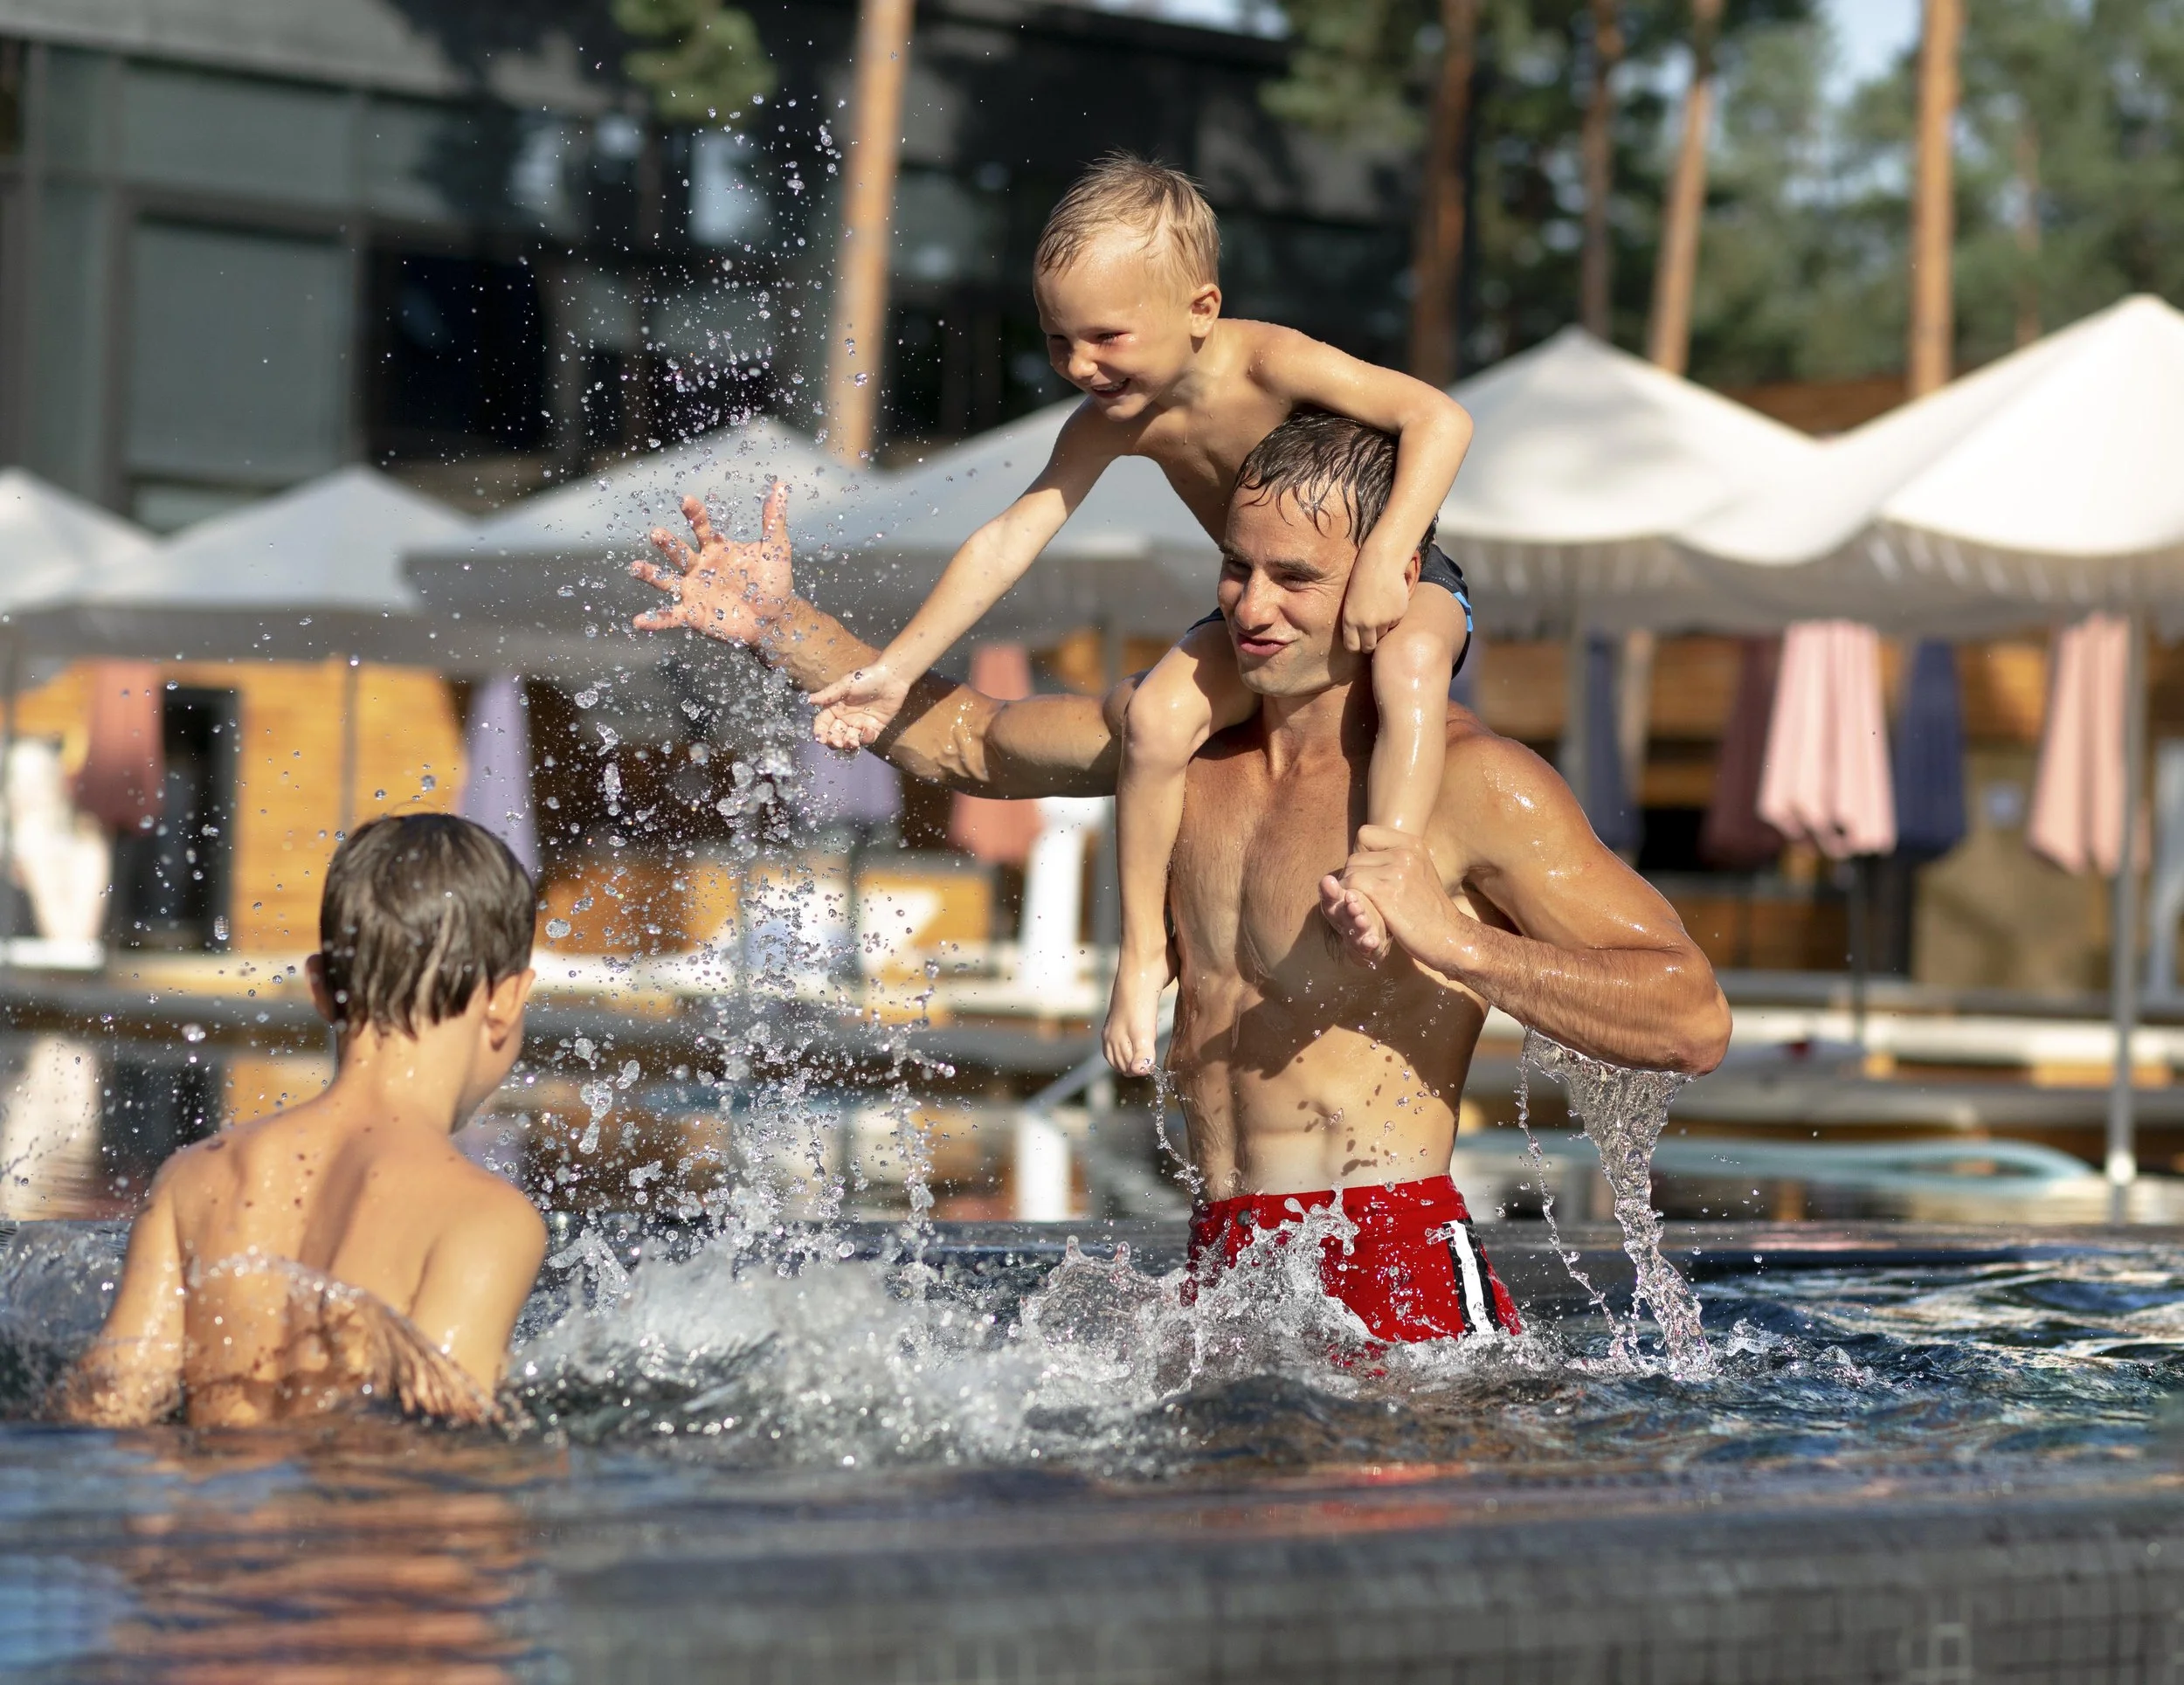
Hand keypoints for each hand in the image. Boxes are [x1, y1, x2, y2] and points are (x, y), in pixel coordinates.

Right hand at [630, 484, 793, 645]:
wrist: (774, 618)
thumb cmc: (773, 582)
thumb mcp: (776, 549)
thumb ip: (773, 519)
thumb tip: (781, 486)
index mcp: (716, 549)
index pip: (700, 527)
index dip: (694, 513)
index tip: (686, 500)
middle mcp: (699, 567)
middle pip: (679, 552)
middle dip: (667, 543)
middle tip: (657, 534)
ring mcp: (693, 590)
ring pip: (666, 580)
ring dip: (650, 574)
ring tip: (635, 568)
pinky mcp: (692, 614)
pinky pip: (670, 616)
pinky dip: (654, 620)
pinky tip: (638, 621)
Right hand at [809, 663, 911, 748]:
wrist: (891, 678)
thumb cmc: (866, 678)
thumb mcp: (845, 685)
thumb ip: (828, 694)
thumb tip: (808, 699)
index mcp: (835, 708)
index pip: (823, 723)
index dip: (820, 732)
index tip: (820, 738)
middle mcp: (845, 718)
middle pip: (835, 735)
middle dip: (834, 741)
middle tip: (837, 742)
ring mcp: (859, 724)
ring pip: (850, 741)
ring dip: (849, 744)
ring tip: (851, 742)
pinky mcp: (874, 728)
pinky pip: (867, 739)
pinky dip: (866, 738)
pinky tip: (868, 731)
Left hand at [1321, 825, 1469, 970]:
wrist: (1449, 936)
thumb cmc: (1430, 910)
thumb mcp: (1420, 872)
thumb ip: (1395, 859)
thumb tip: (1361, 854)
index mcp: (1412, 844)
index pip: (1365, 834)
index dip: (1360, 855)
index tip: (1369, 874)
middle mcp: (1404, 852)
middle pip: (1354, 857)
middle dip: (1353, 878)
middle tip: (1366, 897)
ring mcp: (1396, 871)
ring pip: (1349, 873)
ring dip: (1351, 892)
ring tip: (1367, 906)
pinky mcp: (1385, 892)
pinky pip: (1351, 888)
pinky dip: (1351, 902)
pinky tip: (1365, 913)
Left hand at [1339, 555, 1410, 653]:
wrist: (1382, 563)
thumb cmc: (1363, 578)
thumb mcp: (1351, 601)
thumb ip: (1354, 621)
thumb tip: (1361, 637)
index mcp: (1350, 620)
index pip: (1352, 647)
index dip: (1356, 646)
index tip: (1359, 642)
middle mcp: (1366, 624)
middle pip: (1368, 646)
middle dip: (1370, 643)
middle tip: (1371, 634)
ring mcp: (1383, 620)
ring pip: (1383, 635)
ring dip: (1382, 629)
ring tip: (1380, 610)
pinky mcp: (1397, 615)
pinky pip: (1394, 624)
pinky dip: (1393, 618)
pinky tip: (1390, 603)